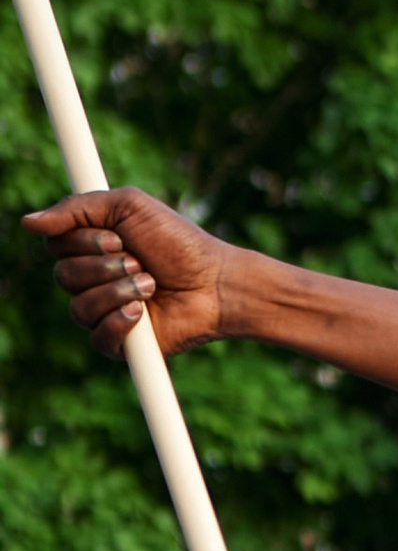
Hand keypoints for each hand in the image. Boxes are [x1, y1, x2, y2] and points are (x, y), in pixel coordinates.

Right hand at [22, 187, 230, 362]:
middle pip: (62, 276)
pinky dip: (120, 321)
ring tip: (151, 283)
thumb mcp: (128, 206)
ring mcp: (104, 313)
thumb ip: (77, 208)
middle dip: (104, 266)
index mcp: (89, 248)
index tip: (118, 237)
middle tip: (140, 261)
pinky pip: (97, 338)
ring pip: (78, 307)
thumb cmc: (178, 242)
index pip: (55, 245)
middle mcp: (92, 280)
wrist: (216, 281)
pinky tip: (143, 312)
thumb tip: (28, 222)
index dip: (84, 241)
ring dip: (118, 290)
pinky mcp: (121, 344)